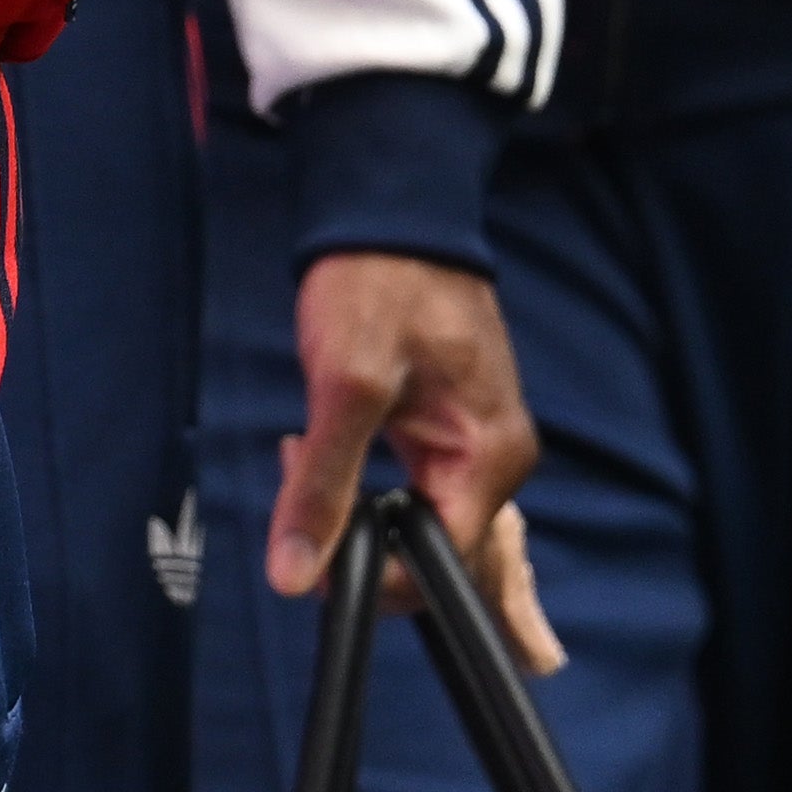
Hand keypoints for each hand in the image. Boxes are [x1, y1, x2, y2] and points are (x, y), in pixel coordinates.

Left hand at [271, 250, 559, 675]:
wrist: (390, 212)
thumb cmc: (379, 284)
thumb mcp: (344, 386)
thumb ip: (323, 485)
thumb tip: (294, 575)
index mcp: (490, 460)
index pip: (440, 569)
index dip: (373, 578)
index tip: (310, 551)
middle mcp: (496, 462)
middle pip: (430, 553)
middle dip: (357, 538)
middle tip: (299, 479)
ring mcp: (475, 445)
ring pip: (413, 521)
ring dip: (353, 508)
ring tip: (304, 452)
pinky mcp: (449, 429)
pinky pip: (411, 487)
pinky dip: (361, 481)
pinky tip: (326, 445)